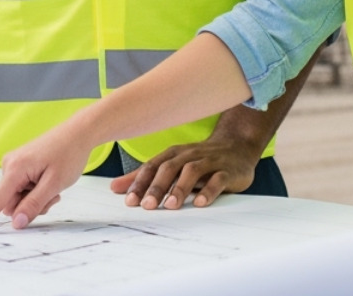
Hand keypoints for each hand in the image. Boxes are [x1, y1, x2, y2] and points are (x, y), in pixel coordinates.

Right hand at [0, 125, 94, 233]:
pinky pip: (22, 189)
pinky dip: (36, 191)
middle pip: (11, 203)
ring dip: (35, 198)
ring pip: (18, 198)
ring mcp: (14, 165)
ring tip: (53, 186)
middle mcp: (9, 165)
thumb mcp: (54, 184)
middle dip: (29, 206)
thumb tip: (16, 223)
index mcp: (15, 169)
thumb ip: (34, 205)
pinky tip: (49, 180)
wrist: (78, 133)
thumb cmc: (69, 155)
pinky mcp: (20, 166)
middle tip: (53, 196)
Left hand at [110, 138, 261, 209]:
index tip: (129, 200)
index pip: (153, 166)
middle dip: (156, 187)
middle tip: (146, 206)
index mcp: (173, 154)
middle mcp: (189, 155)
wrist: (237, 146)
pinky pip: (218, 179)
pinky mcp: (227, 171)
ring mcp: (209, 162)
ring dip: (179, 188)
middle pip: (169, 168)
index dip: (140, 182)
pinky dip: (208, 190)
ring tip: (170, 205)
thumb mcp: (171, 164)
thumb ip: (144, 176)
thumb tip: (115, 187)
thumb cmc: (199, 159)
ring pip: (192, 172)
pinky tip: (200, 203)